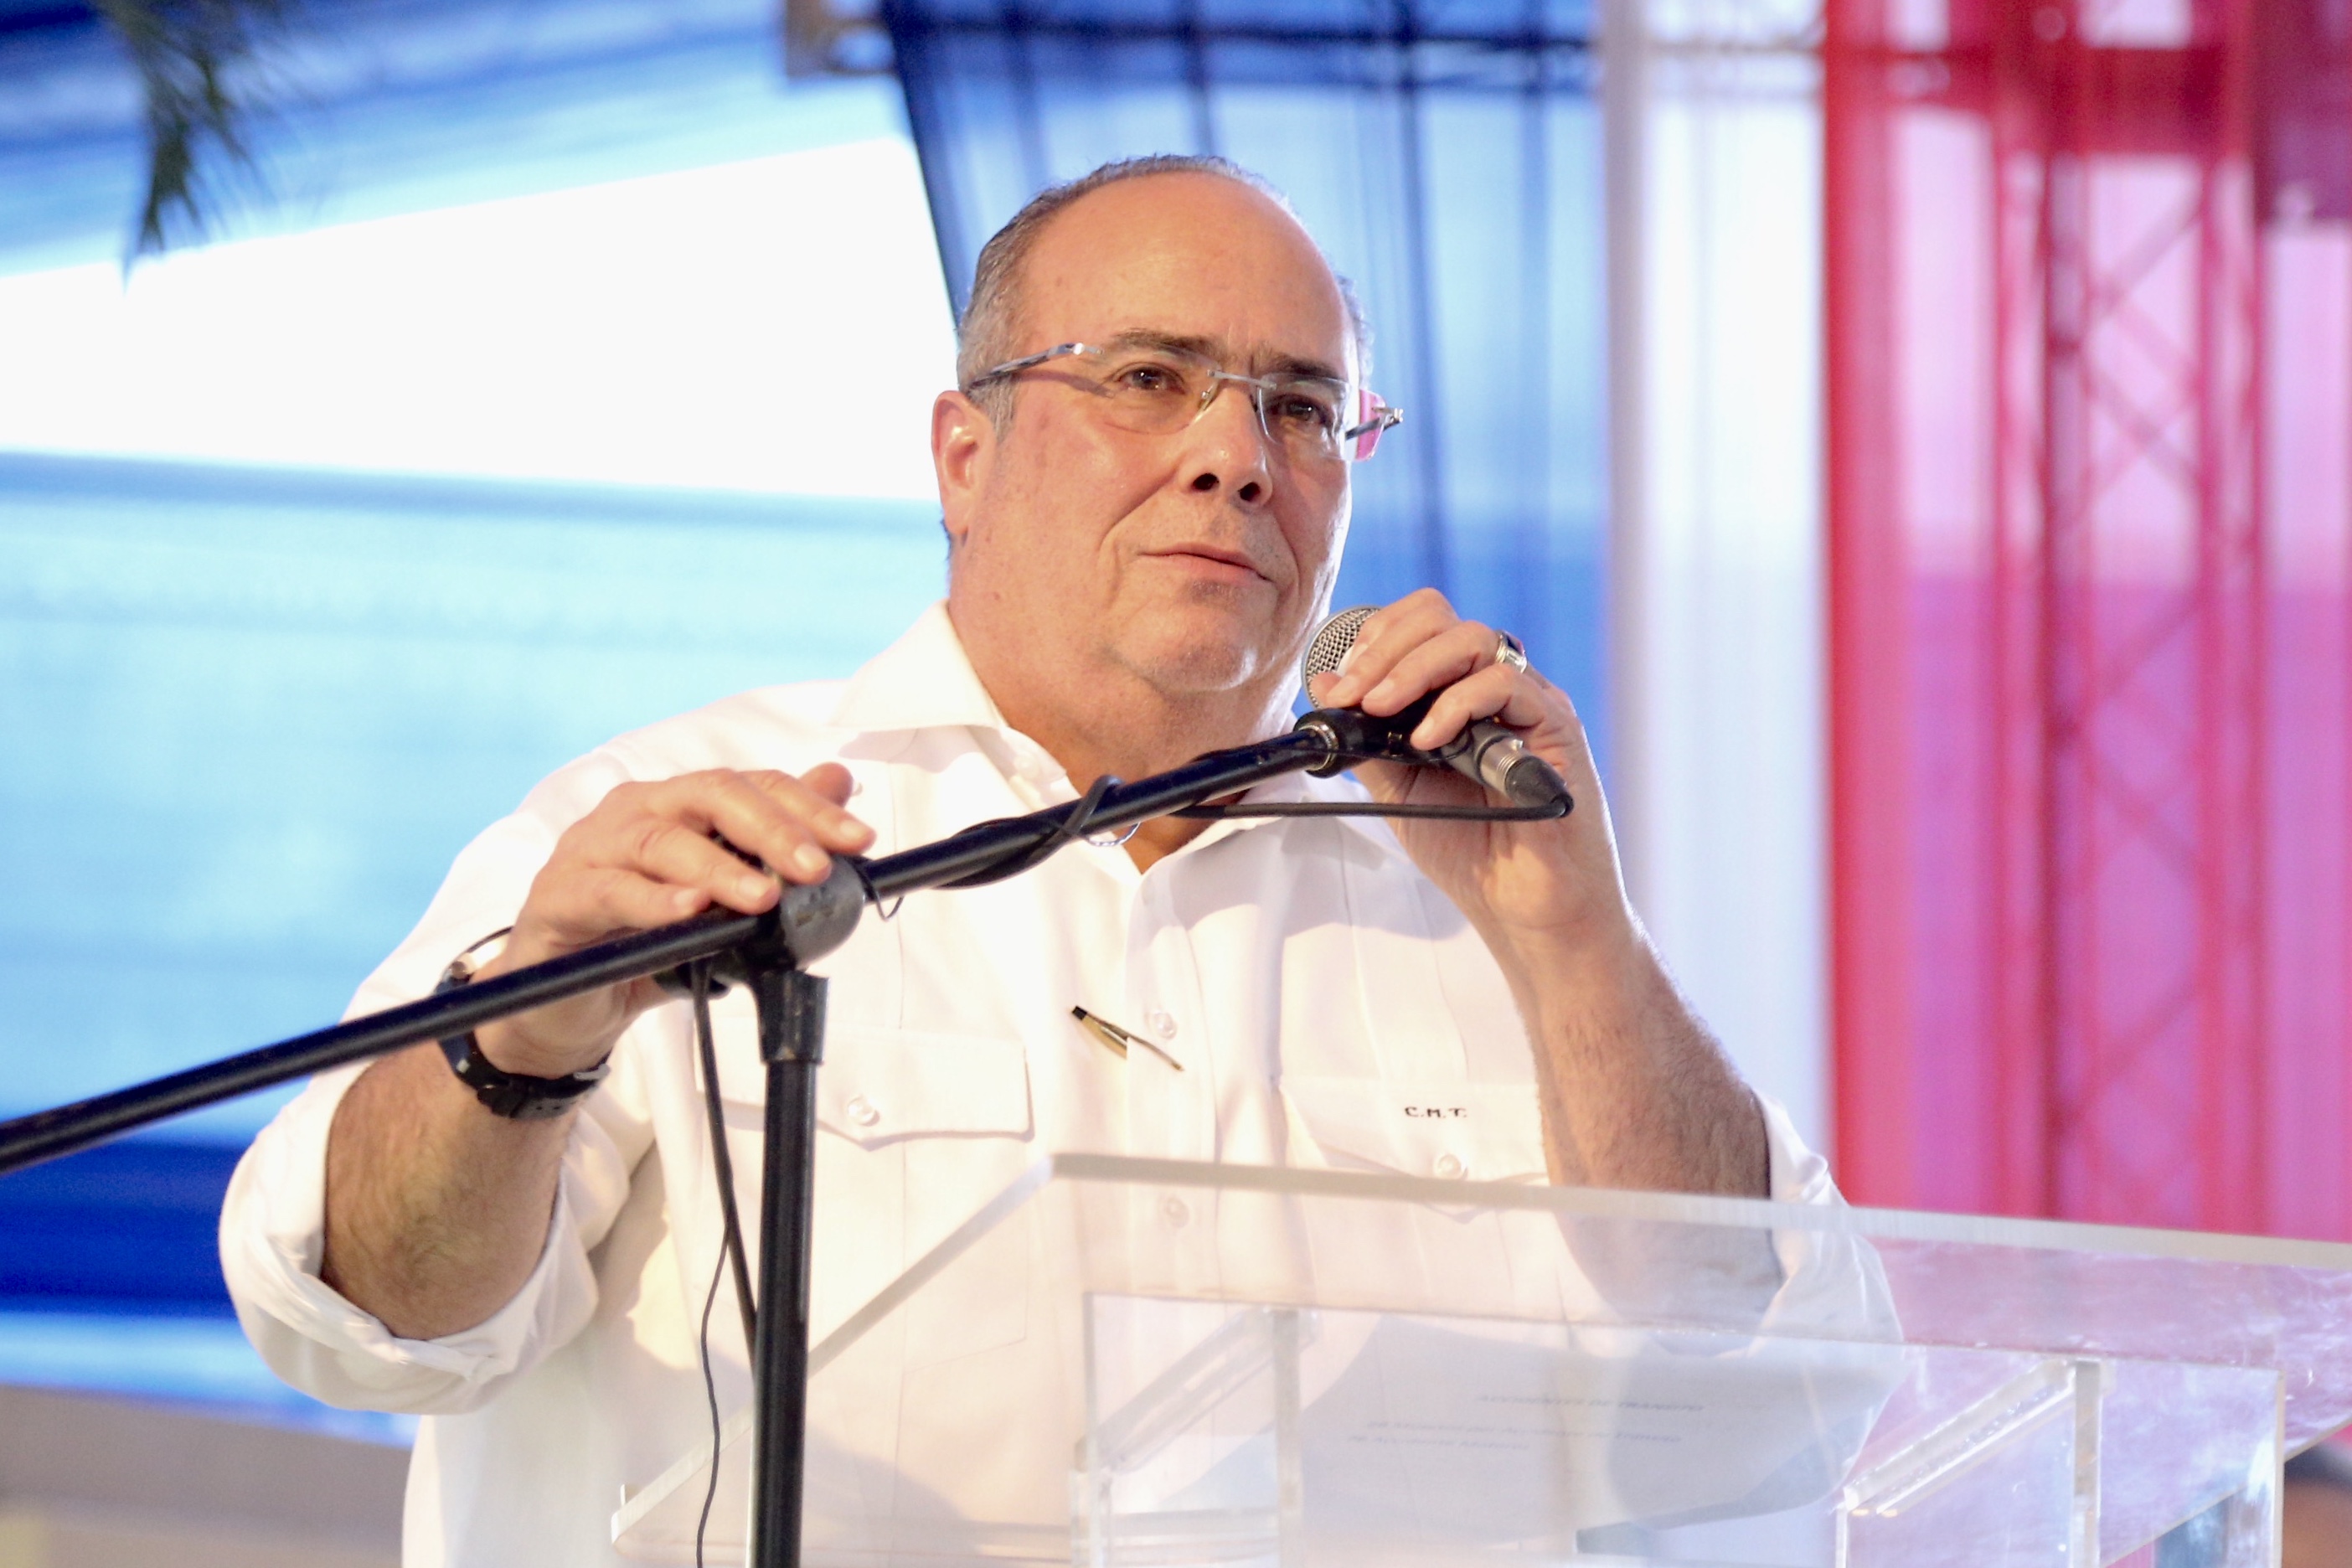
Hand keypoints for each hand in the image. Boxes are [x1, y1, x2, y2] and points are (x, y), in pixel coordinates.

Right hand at [471, 765, 873, 1076]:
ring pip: (659, 841)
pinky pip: (607, 892)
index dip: (808, 807)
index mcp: (678, 804)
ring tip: (762, 896)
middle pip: (710, 796)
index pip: (751, 786)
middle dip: (773, 829)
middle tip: (817, 868)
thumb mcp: (720, 899)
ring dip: (717, 868)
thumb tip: (836, 782)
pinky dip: (652, 901)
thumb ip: (771, 845)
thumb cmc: (644, 942)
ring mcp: (589, 850)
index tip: (860, 840)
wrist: (564, 1004)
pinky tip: (688, 912)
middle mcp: (634, 812)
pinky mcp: (558, 899)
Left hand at [1308, 589, 1633, 966]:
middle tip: (1353, 693)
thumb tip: (1326, 687)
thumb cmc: (1472, 849)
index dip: (1375, 640)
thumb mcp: (1400, 789)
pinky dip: (1458, 704)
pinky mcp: (1556, 727)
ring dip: (1413, 667)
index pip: (1419, 626)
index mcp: (1459, 691)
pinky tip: (1430, 741)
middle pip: (1442, 619)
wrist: (1524, 908)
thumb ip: (1368, 740)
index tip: (1341, 685)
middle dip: (1383, 648)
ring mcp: (1528, 703)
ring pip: (1474, 638)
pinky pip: (1507, 685)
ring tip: (1381, 708)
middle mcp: (1495, 686)